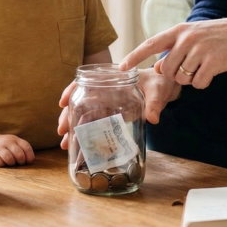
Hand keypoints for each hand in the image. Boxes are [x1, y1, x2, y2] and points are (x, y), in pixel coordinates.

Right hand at [0, 133, 34, 166]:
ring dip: (11, 163)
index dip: (30, 156)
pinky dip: (1, 164)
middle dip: (21, 161)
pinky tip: (2, 162)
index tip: (29, 162)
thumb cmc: (5, 145)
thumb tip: (30, 161)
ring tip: (10, 163)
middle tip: (18, 162)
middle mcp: (8, 142)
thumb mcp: (14, 144)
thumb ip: (22, 150)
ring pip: (8, 158)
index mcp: (15, 139)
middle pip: (19, 154)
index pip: (26, 147)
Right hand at [57, 70, 180, 148]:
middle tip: (61, 132)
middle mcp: (107, 91)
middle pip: (81, 102)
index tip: (62, 103)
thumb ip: (155, 103)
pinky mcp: (113, 115)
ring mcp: (109, 104)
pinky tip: (80, 146)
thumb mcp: (157, 90)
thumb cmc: (160, 82)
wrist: (166, 87)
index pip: (86, 82)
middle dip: (68, 116)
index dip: (71, 90)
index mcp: (112, 79)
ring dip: (74, 129)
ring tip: (66, 144)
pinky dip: (87, 134)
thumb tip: (153, 118)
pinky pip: (96, 123)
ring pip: (85, 115)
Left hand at [118, 17, 226, 89]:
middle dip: (175, 75)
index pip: (150, 44)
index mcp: (178, 31)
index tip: (121, 68)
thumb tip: (157, 66)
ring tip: (203, 66)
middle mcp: (186, 39)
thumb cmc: (216, 36)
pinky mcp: (212, 62)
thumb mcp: (192, 35)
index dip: (134, 56)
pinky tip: (212, 72)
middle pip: (166, 70)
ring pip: (181, 79)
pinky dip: (203, 83)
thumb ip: (174, 49)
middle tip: (191, 67)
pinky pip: (198, 84)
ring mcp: (199, 50)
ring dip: (191, 79)